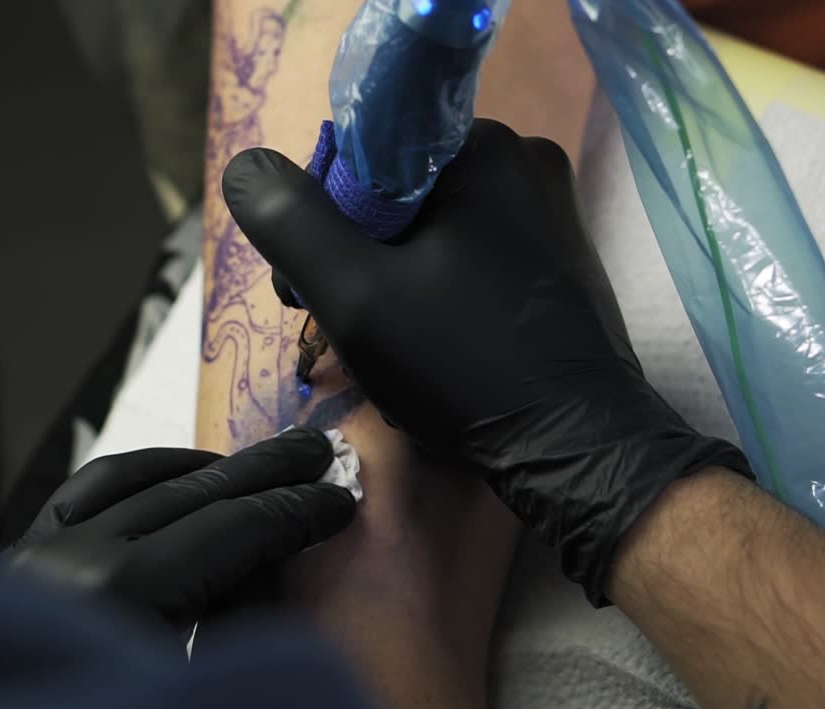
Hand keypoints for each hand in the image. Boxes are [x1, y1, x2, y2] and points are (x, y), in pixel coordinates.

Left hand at [6, 428, 356, 627]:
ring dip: (203, 467)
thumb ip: (231, 622)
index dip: (293, 515)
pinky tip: (172, 474)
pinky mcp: (17, 560)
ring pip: (133, 479)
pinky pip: (85, 492)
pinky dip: (138, 474)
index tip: (338, 502)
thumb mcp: (183, 683)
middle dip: (263, 472)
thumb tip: (274, 573)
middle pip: (190, 492)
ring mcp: (37, 553)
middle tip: (317, 453)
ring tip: (255, 467)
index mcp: (119, 597)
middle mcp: (71, 561)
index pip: (229, 531)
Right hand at [221, 120, 749, 603]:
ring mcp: (551, 212)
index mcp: (480, 147)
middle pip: (398, 192)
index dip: (320, 215)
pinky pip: (472, 255)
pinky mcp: (561, 260)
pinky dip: (437, 289)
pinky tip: (430, 342)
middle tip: (339, 322)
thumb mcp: (353, 295)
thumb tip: (245, 167)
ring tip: (383, 342)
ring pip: (433, 227)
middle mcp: (525, 161)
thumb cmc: (462, 365)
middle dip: (355, 253)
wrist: (579, 446)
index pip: (364, 154)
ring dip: (392, 276)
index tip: (306, 284)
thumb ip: (291, 223)